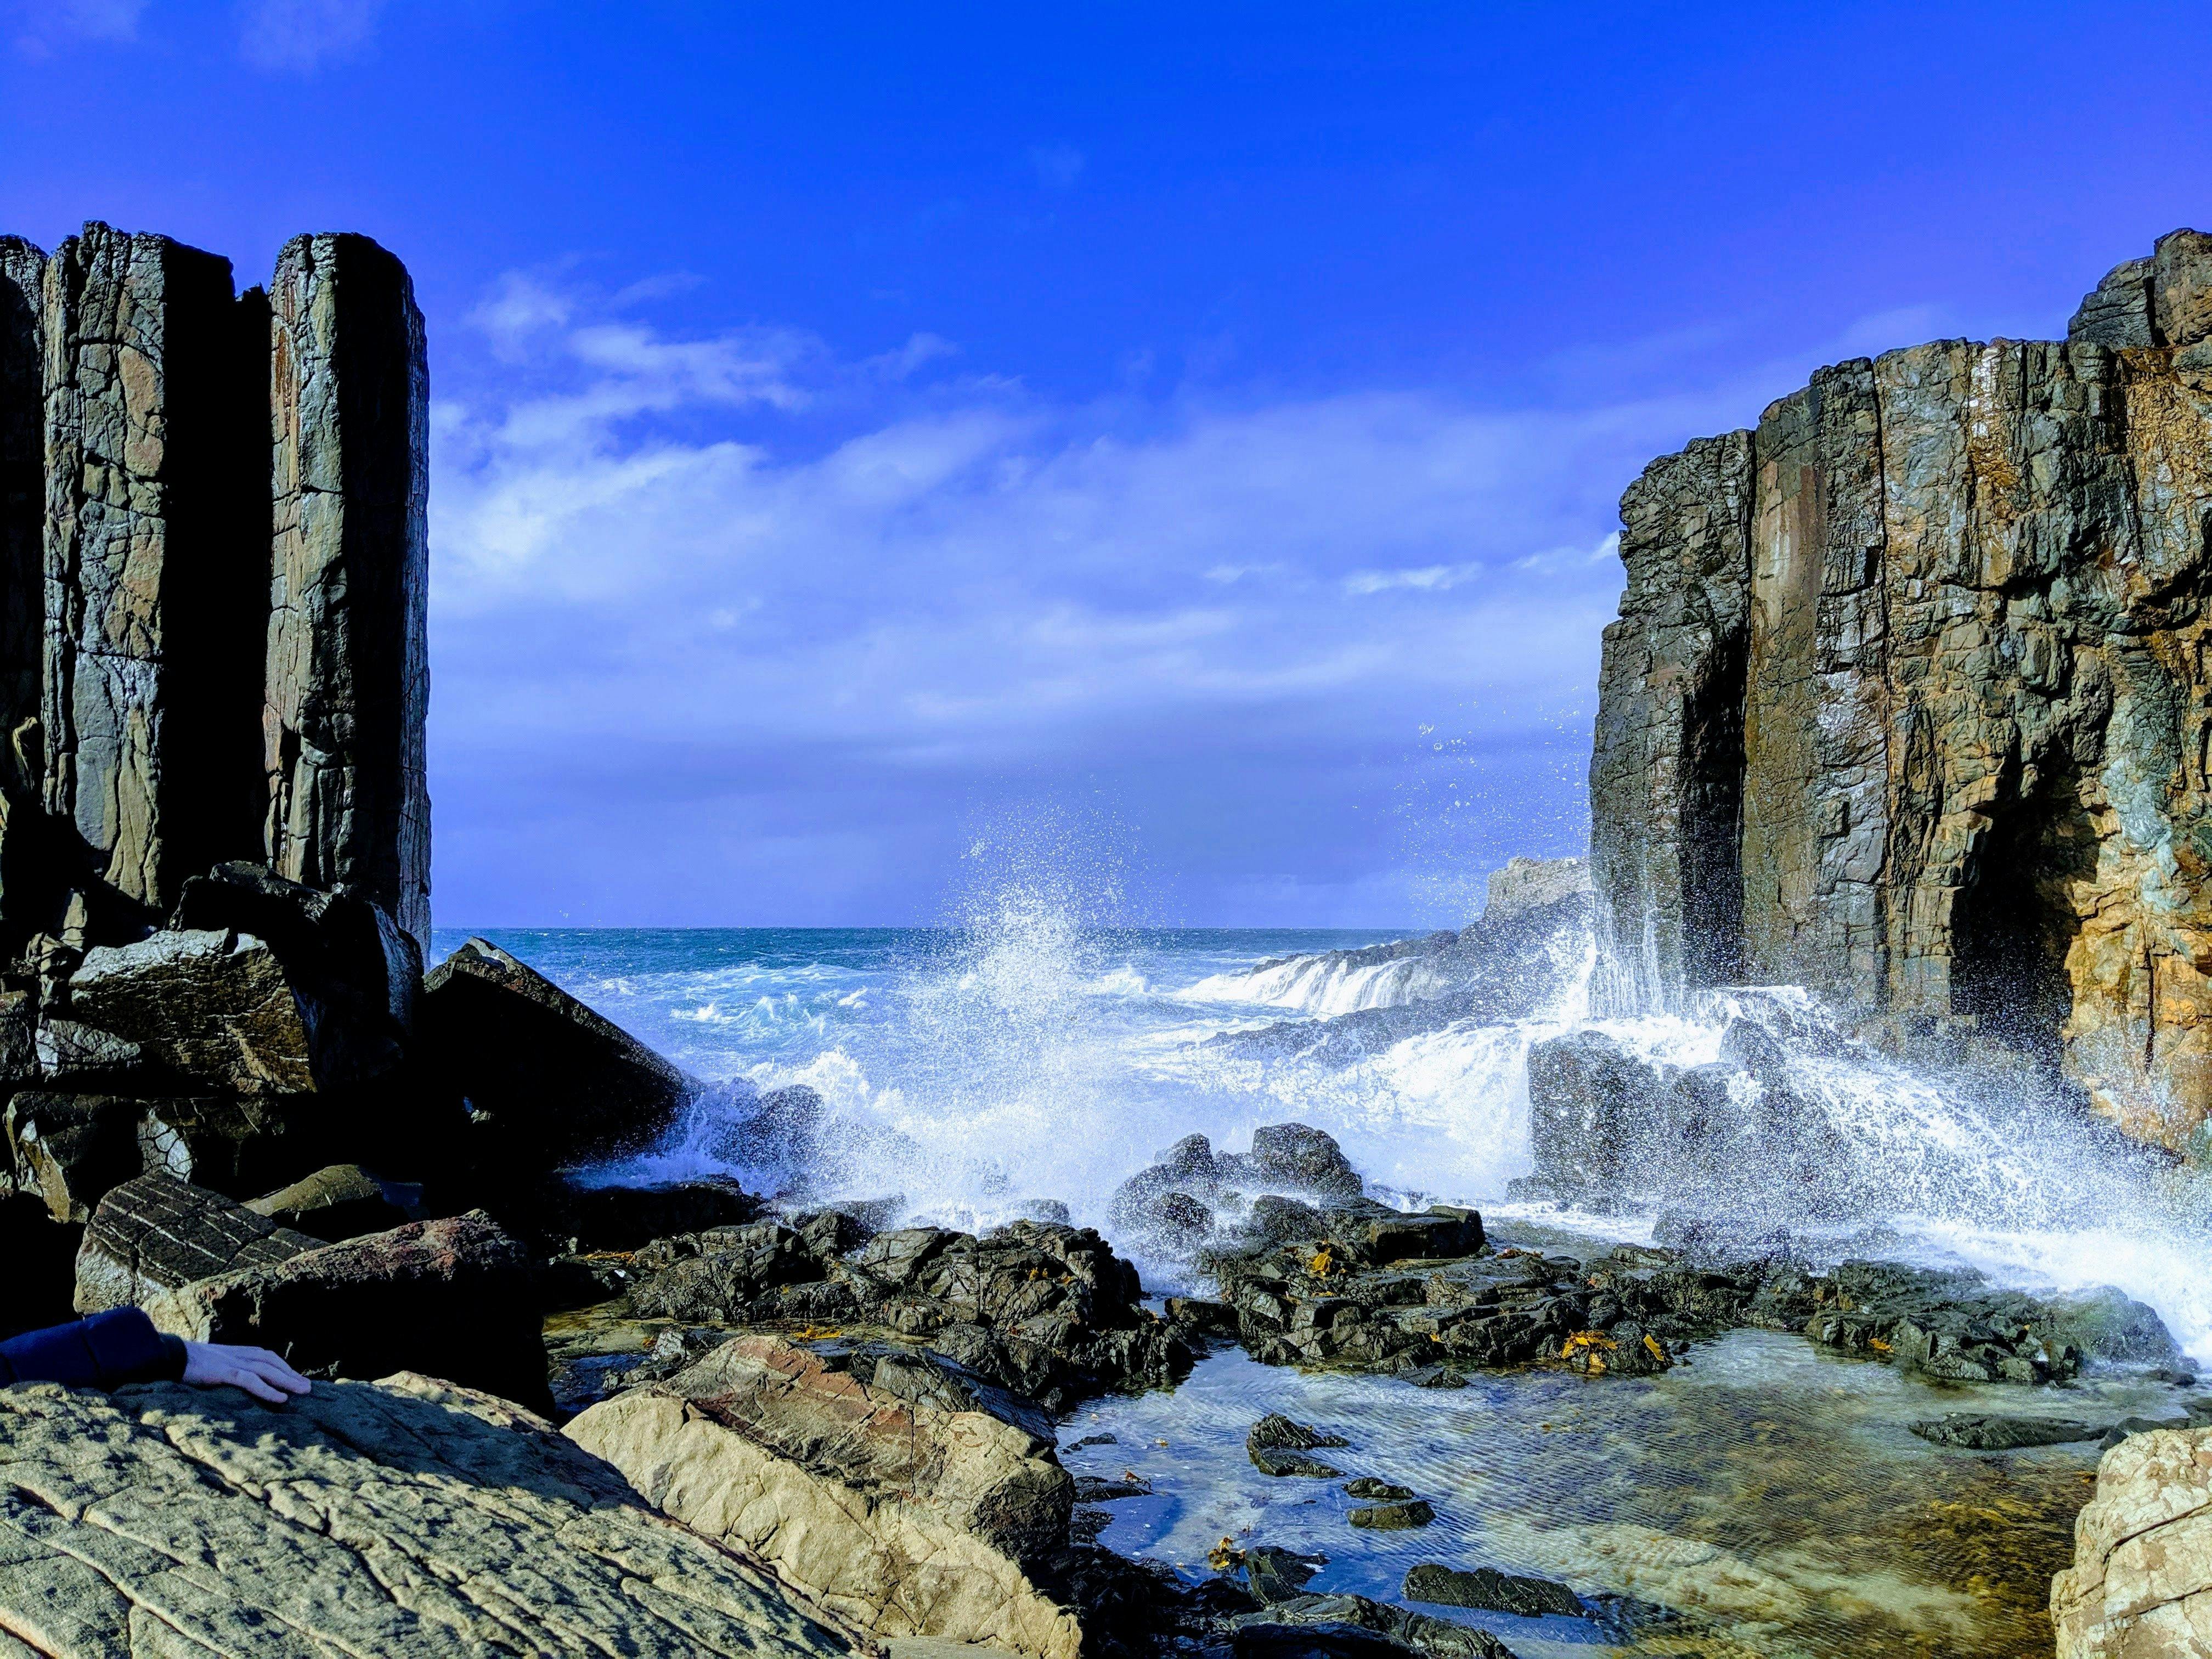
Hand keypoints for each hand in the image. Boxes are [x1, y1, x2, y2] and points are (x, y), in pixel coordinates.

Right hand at [181, 1341, 312, 1403]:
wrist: (168, 1355)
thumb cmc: (187, 1364)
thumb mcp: (212, 1364)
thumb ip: (225, 1369)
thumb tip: (234, 1380)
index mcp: (237, 1352)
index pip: (267, 1357)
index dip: (283, 1367)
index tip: (296, 1377)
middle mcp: (239, 1354)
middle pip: (272, 1363)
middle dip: (292, 1374)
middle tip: (309, 1387)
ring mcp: (232, 1362)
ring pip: (267, 1371)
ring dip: (288, 1381)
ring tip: (303, 1391)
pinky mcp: (224, 1372)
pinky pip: (251, 1381)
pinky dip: (268, 1389)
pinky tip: (281, 1398)